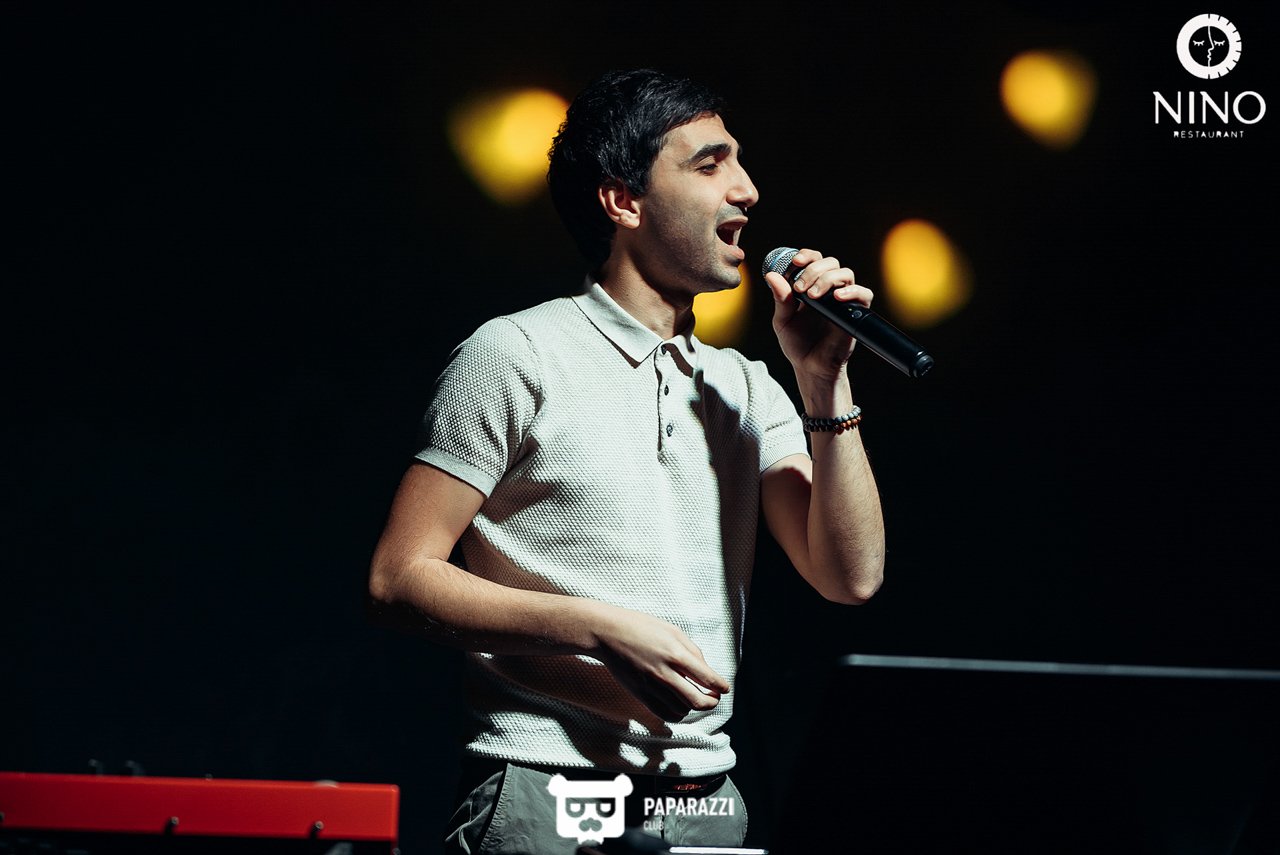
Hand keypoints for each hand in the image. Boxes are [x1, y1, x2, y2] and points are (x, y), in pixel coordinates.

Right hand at [589, 603, 730, 721]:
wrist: (607, 633)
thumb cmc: (640, 627)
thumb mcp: (672, 630)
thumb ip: (692, 650)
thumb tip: (705, 670)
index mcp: (676, 654)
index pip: (708, 679)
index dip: (721, 687)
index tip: (724, 688)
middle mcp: (666, 674)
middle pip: (698, 702)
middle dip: (711, 702)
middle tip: (713, 697)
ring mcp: (651, 687)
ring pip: (683, 710)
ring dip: (693, 706)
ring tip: (694, 697)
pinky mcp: (640, 695)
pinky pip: (664, 714)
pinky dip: (676, 713)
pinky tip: (679, 704)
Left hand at [763, 248, 875, 381]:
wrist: (810, 366)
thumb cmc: (796, 343)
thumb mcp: (783, 320)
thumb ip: (780, 299)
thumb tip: (771, 276)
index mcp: (811, 286)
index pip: (814, 259)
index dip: (807, 255)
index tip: (795, 261)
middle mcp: (828, 289)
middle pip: (830, 262)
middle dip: (814, 269)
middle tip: (799, 288)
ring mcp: (843, 300)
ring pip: (845, 273)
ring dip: (827, 279)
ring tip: (812, 296)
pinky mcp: (855, 313)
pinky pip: (864, 294)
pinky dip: (852, 291)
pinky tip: (836, 298)